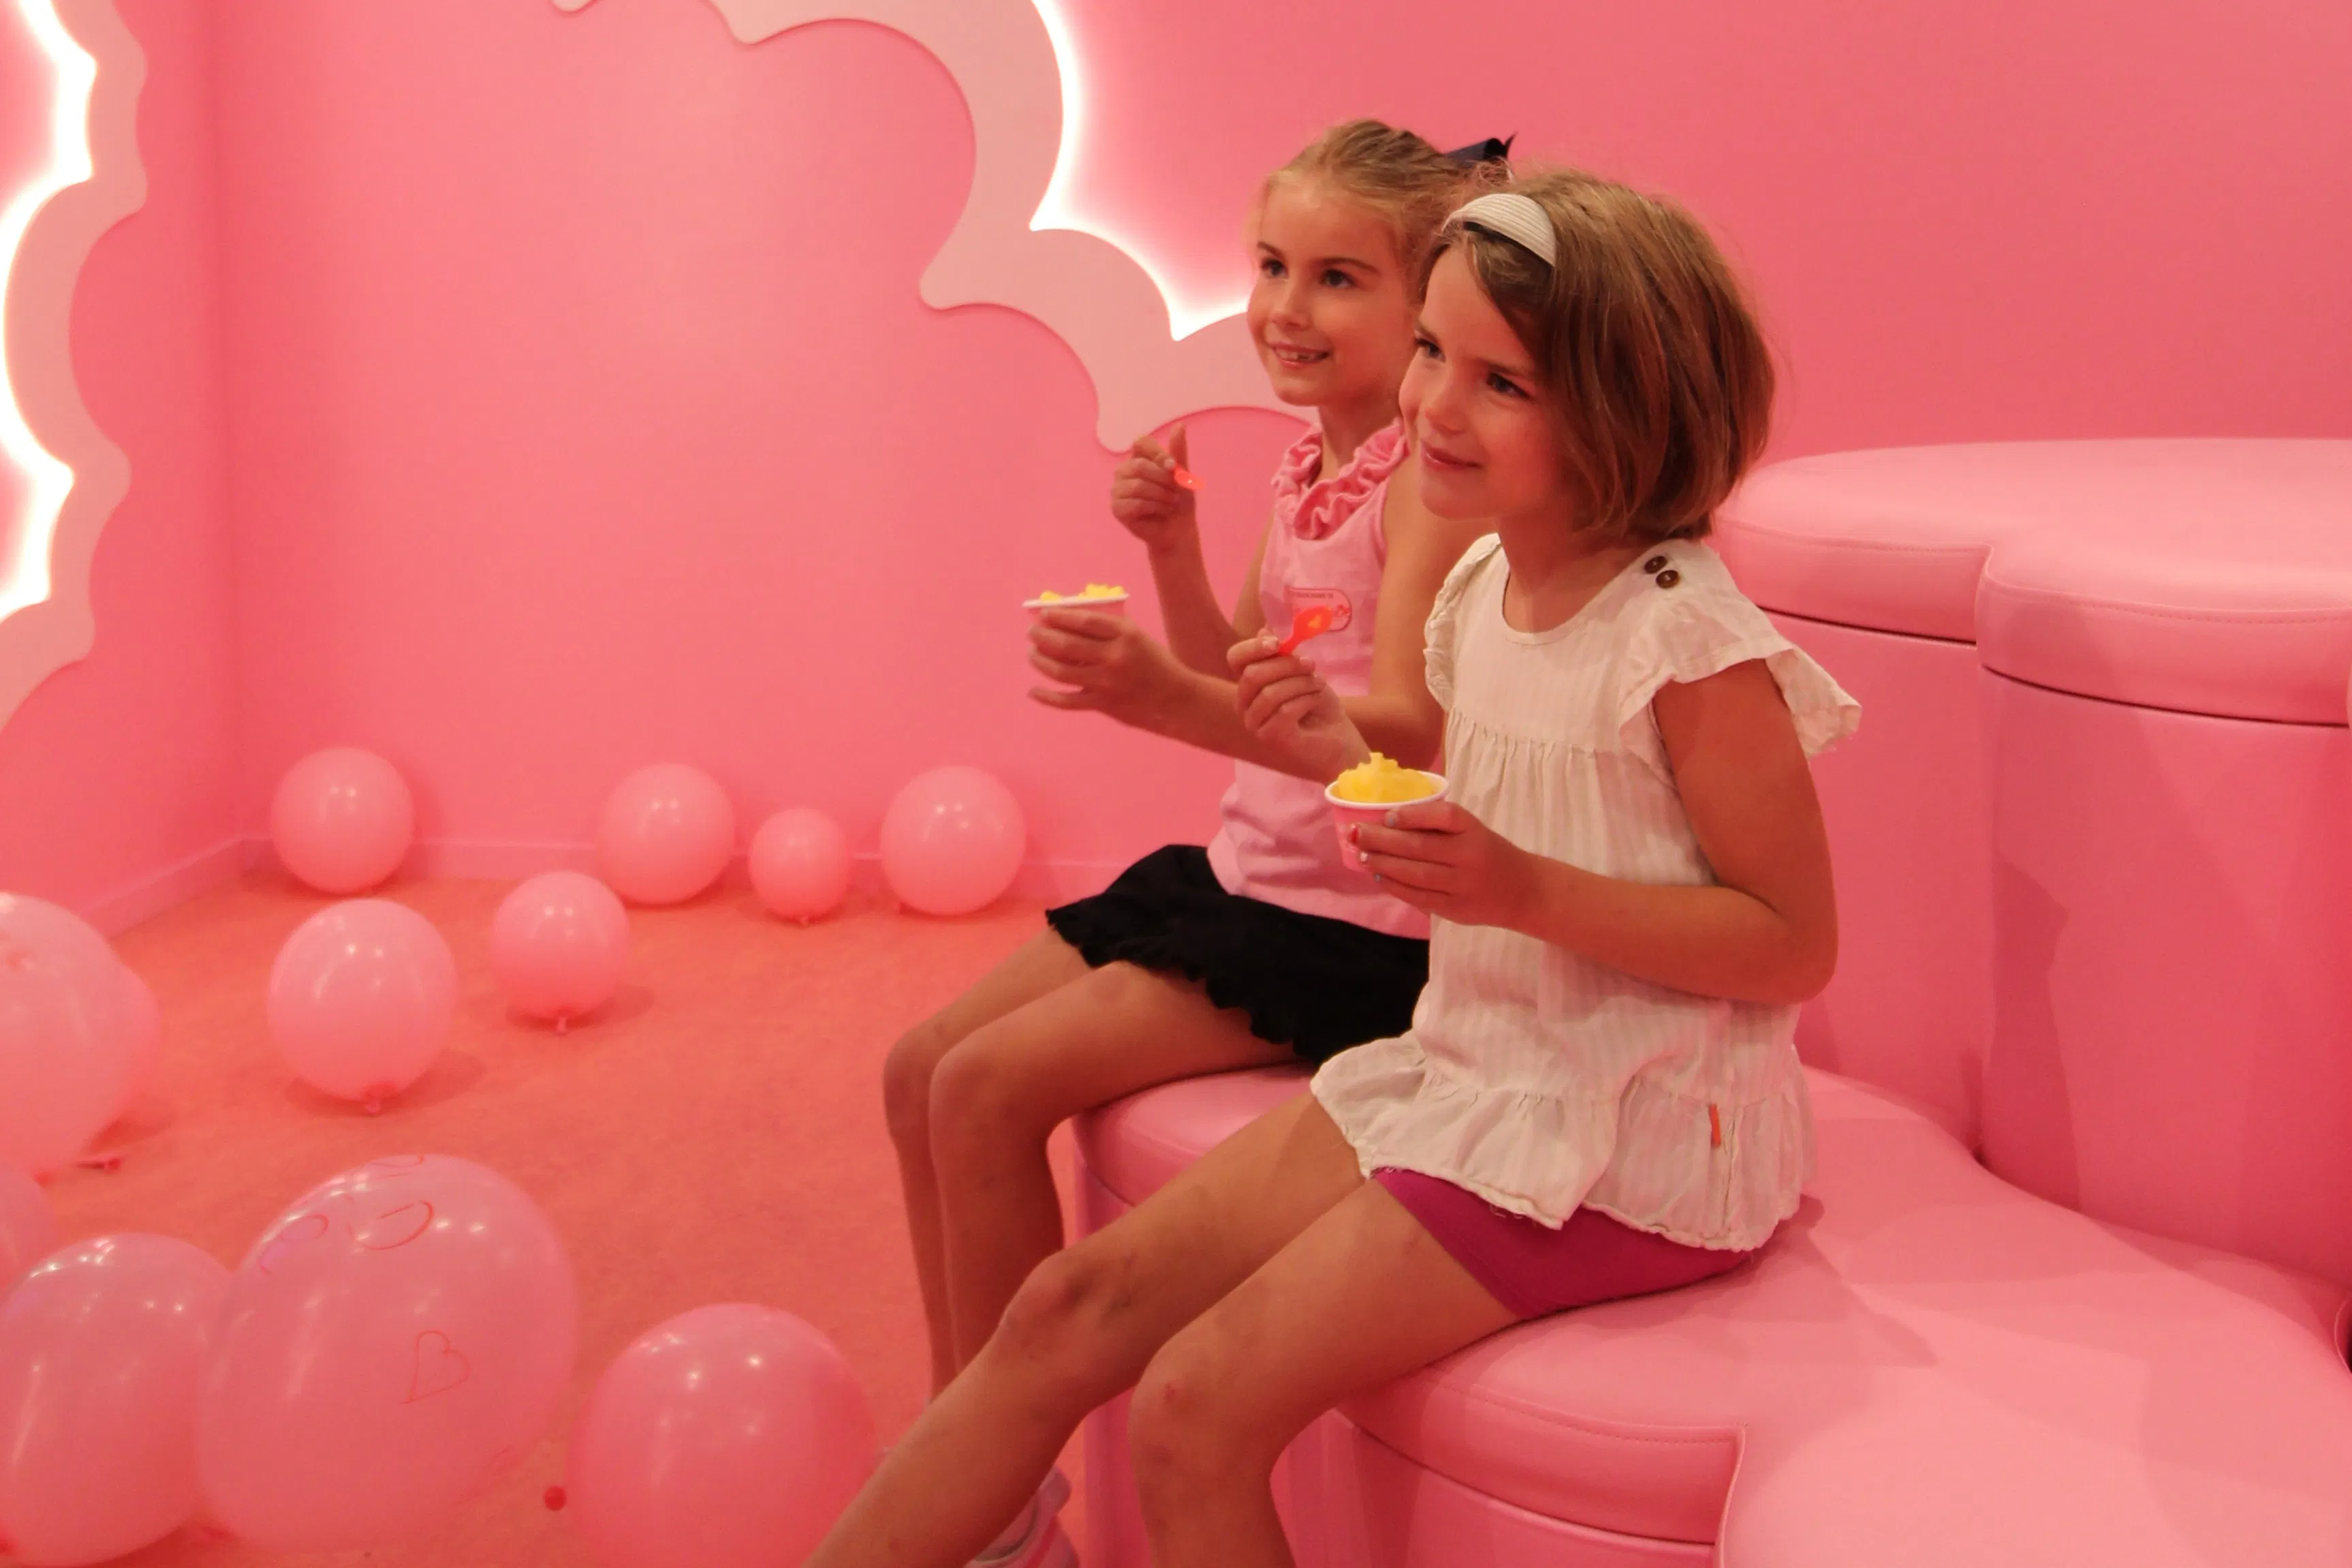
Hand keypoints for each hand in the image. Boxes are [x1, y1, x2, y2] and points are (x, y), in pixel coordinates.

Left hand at [1028, 609, 1183, 724]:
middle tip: (1032, 633)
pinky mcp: (1104, 704)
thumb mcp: (1138, 638)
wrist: (1178, 700)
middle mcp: (1114, 657)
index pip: (1084, 621)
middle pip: (1067, 644)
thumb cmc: (1156, 664)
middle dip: (1043, 636)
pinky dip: (1047, 697)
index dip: (1060, 616)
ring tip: (1033, 654)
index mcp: (1125, 634)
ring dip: (1040, 661)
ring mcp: (1107, 682)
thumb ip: (1109, 630)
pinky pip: (1067, 702)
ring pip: (1061, 671)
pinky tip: (1033, 691)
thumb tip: (1070, 622)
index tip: (1045, 614)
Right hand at [1110, 424, 1198, 554]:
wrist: (1177, 528)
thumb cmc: (1179, 499)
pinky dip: (1154, 508)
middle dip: (1163, 480)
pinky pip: (1135, 504)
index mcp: (1138, 457)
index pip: (1140, 442)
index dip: (1157, 453)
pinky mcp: (1117, 508)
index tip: (1173, 467)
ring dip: (1161, 496)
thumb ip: (1179, 452)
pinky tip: (1159, 512)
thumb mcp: (1183, 474)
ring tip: (1170, 503)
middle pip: (1140, 466)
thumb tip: (1180, 425)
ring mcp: (1117, 489)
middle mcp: (1124, 470)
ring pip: (1138, 486)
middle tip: (1176, 493)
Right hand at [1230, 633, 1367, 782]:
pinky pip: (1284, 711)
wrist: (1338, 738)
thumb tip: (1264, 629)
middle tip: (1311, 664)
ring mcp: (1255, 724)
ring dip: (1301, 683)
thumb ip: (1284, 654)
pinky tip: (1316, 700)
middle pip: (1252, 674)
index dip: (1253, 647)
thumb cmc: (1317, 703)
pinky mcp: (1270, 738)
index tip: (1277, 642)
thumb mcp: (1303, 671)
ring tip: (1320, 684)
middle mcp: (1245, 704)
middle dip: (1286, 665)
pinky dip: (1305, 700)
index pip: (1235, 658)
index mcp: (1249, 684)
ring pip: (1270, 693)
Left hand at [1353, 800, 1538, 929]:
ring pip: (1416, 874)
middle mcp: (1469, 856)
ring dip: (1384, 865)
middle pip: (1420, 846)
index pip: (1443, 816)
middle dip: (1382, 840)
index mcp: (1474, 830)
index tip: (1388, 816)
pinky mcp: (1456, 909)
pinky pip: (1419, 897)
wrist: (1523, 891)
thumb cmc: (1489, 853)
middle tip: (1356, 833)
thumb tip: (1388, 822)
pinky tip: (1380, 878)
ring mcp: (1462, 886)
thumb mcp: (1473, 831)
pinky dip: (1396, 887)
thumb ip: (1439, 826)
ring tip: (1364, 856)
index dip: (1413, 815)